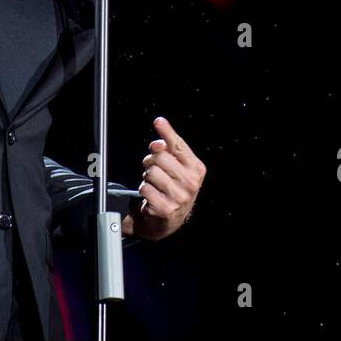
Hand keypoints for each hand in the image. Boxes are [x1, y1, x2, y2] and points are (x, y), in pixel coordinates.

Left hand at [128, 116, 205, 240]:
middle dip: (151, 161)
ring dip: (147, 177)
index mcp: (196, 168)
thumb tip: (160, 130)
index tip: (158, 121)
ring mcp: (179, 197)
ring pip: (151, 172)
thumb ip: (168, 147)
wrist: (170, 218)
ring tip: (154, 183)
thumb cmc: (173, 186)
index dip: (166, 132)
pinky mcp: (165, 208)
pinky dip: (144, 189)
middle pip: (160, 157)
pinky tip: (152, 194)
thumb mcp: (177, 165)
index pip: (178, 146)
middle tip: (153, 168)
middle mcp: (191, 183)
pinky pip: (145, 188)